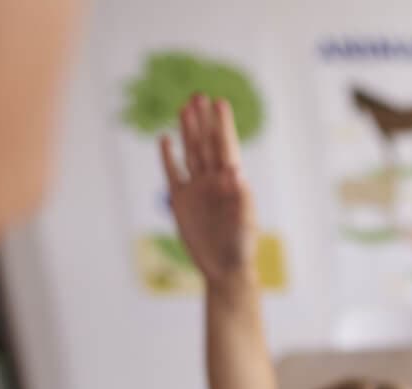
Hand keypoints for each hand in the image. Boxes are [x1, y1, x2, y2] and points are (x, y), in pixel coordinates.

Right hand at [160, 93, 256, 282]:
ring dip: (187, 131)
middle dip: (204, 121)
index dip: (223, 126)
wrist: (224, 270)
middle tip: (199, 95)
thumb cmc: (241, 249)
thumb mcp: (245, 225)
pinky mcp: (180, 200)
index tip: (220, 103)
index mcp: (232, 184)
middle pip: (208, 144)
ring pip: (191, 153)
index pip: (227, 148)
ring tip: (185, 107)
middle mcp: (214, 182)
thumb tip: (237, 171)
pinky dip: (168, 156)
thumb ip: (242, 199)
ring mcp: (197, 189)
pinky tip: (165, 138)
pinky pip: (173, 173)